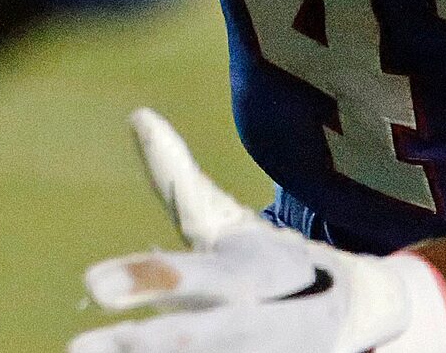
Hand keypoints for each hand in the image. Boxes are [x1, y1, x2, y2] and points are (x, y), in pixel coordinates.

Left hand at [71, 111, 445, 352]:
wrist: (370, 315)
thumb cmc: (274, 265)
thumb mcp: (231, 224)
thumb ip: (178, 180)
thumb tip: (138, 115)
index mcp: (256, 271)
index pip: (197, 276)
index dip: (146, 280)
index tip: (89, 285)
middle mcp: (274, 322)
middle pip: (208, 339)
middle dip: (146, 346)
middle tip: (75, 351)